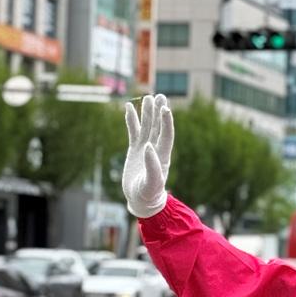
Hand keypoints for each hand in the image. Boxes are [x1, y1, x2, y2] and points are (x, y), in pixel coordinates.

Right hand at [123, 94, 173, 218]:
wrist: (141, 200)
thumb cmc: (148, 194)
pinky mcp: (135, 150)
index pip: (166, 135)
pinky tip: (129, 108)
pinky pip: (134, 132)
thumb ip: (152, 166)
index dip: (166, 122)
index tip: (166, 108)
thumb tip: (149, 147)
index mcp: (162, 156)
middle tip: (160, 96)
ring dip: (147, 113)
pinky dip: (132, 120)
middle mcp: (155, 149)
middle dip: (159, 112)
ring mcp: (145, 148)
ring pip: (146, 126)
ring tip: (147, 97)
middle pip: (158, 127)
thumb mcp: (151, 183)